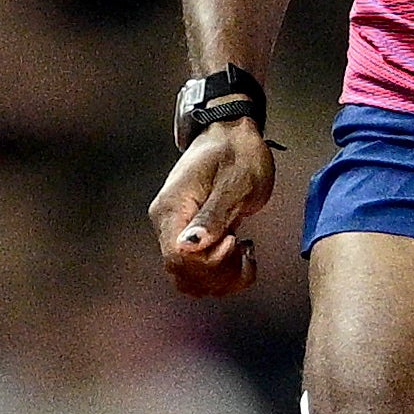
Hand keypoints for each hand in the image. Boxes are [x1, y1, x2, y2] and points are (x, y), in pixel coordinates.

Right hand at [149, 120, 276, 297]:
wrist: (233, 135)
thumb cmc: (237, 153)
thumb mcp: (235, 182)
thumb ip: (213, 216)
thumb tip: (189, 246)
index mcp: (172, 209)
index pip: (177, 257)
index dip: (208, 262)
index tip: (236, 242)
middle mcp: (167, 224)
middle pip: (182, 273)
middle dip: (219, 273)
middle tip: (245, 250)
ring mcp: (176, 232)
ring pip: (191, 279)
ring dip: (222, 278)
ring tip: (246, 254)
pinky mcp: (189, 238)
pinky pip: (200, 271)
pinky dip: (223, 274)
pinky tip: (241, 256)